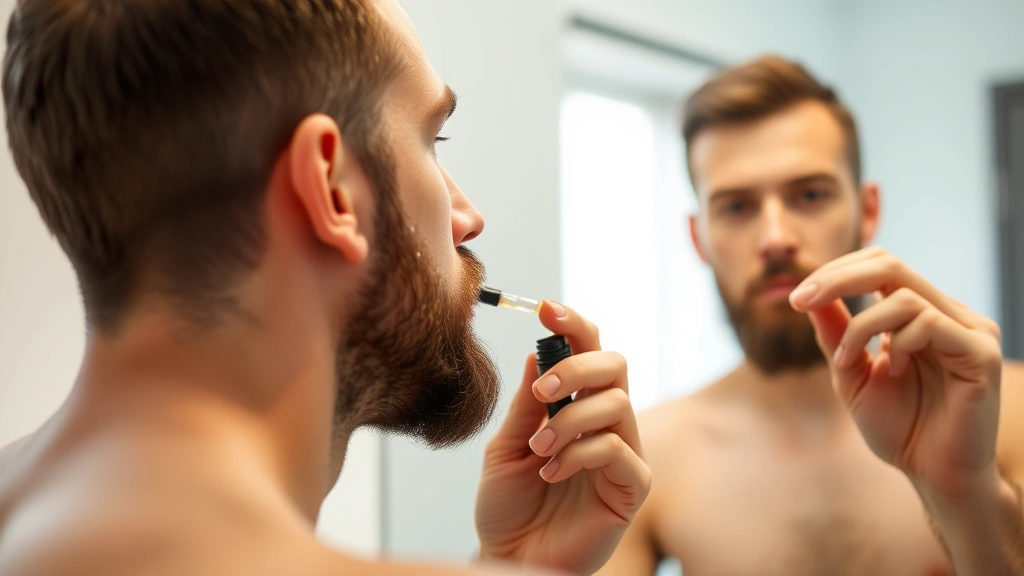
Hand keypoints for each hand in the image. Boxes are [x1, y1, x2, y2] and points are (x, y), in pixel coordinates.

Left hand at [475, 302, 649, 574]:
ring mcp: (623, 453)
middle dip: (578, 366)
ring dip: (571, 420)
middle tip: (544, 390)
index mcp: (575, 405)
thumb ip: (526, 404)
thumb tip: (539, 352)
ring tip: (540, 450)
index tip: (546, 308)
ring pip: (616, 404)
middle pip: (615, 365)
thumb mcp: (505, 447)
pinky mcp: (632, 486)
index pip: (588, 352)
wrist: (510, 557)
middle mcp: (605, 422)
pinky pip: (619, 450)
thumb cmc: (508, 505)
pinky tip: (553, 472)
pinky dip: (582, 453)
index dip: (573, 325)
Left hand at [790, 247, 1002, 498]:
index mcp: (919, 313)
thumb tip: (809, 294)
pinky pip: (930, 323)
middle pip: (890, 265)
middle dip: (838, 278)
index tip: (796, 298)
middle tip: (802, 300)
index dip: (836, 272)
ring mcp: (969, 330)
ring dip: (861, 328)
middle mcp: (947, 313)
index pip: (878, 267)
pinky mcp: (982, 352)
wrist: (934, 475)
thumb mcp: (852, 375)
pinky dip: (897, 343)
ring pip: (903, 296)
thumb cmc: (900, 428)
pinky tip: (891, 371)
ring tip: (848, 362)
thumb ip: (835, 334)